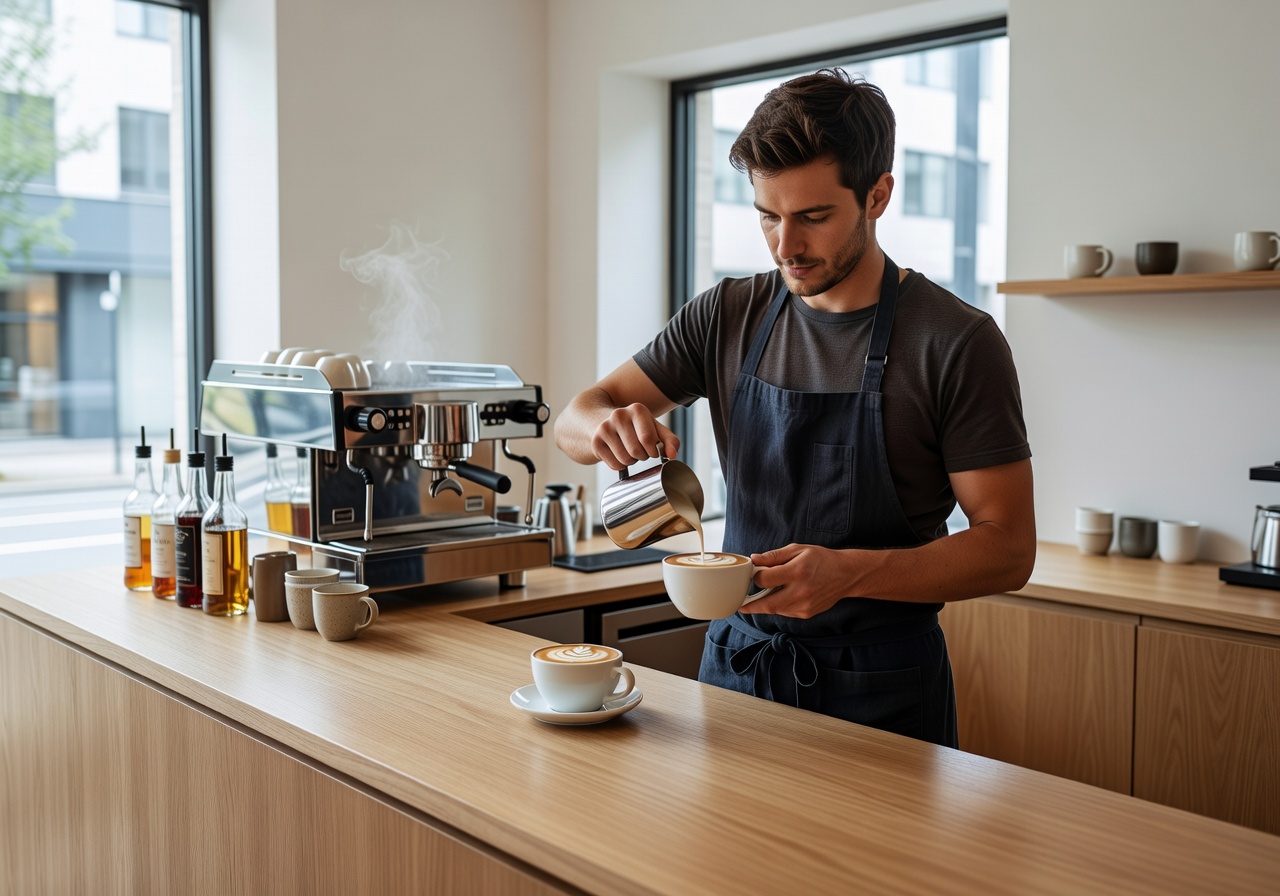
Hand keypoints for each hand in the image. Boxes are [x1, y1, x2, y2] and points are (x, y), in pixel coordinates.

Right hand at [590, 403, 679, 470]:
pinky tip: (617, 453)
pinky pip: (615, 465)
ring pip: (625, 460)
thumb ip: (669, 440)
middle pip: (636, 451)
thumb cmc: (634, 427)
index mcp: (637, 409)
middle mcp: (618, 415)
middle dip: (642, 456)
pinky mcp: (596, 442)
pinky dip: (620, 465)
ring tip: (628, 450)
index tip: (652, 448)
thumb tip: (673, 455)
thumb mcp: (655, 428)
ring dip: (631, 461)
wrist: (602, 421)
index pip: (648, 439)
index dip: (654, 450)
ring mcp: (604, 428)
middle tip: (639, 449)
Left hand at [739, 544, 853, 618]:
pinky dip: (778, 606)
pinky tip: (781, 596)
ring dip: (764, 604)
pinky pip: (785, 613)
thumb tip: (753, 559)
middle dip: (750, 605)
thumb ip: (774, 556)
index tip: (753, 574)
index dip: (755, 577)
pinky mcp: (806, 614)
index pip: (765, 580)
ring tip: (761, 595)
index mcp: (797, 572)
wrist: (846, 575)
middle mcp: (801, 591)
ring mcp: (804, 605)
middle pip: (767, 604)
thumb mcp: (798, 549)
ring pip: (775, 610)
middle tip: (739, 604)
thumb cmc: (821, 559)